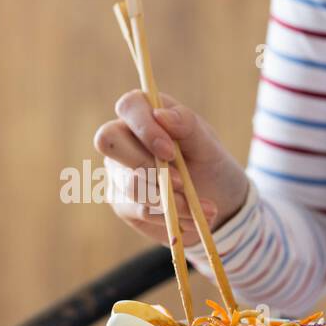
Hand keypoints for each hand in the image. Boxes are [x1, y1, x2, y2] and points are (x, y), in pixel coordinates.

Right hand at [94, 91, 249, 246]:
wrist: (217, 203)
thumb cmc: (209, 164)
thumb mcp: (208, 144)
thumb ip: (187, 125)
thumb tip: (160, 115)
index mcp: (145, 114)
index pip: (129, 106)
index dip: (144, 127)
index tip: (170, 151)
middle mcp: (124, 139)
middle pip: (108, 141)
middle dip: (146, 165)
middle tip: (180, 183)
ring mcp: (119, 172)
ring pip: (130, 183)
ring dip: (169, 198)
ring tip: (198, 207)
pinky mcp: (123, 203)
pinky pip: (140, 209)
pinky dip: (170, 215)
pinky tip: (190, 218)